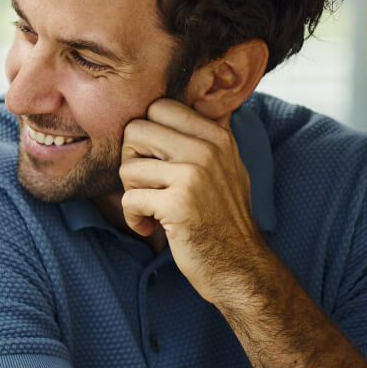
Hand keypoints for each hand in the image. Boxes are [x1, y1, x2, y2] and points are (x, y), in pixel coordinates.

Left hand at [118, 99, 271, 302]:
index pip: (158, 107)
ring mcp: (194, 176)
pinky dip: (133, 217)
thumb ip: (200, 136)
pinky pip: (129, 199)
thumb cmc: (221, 217)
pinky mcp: (179, 204)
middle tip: (147, 185)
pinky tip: (150, 226)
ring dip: (131, 192)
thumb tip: (172, 102)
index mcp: (216, 136)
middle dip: (131, 160)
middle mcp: (207, 150)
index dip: (145, 135)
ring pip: (128, 167)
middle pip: (135, 130)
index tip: (154, 161)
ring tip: (152, 207)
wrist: (239, 265)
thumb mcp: (224, 166)